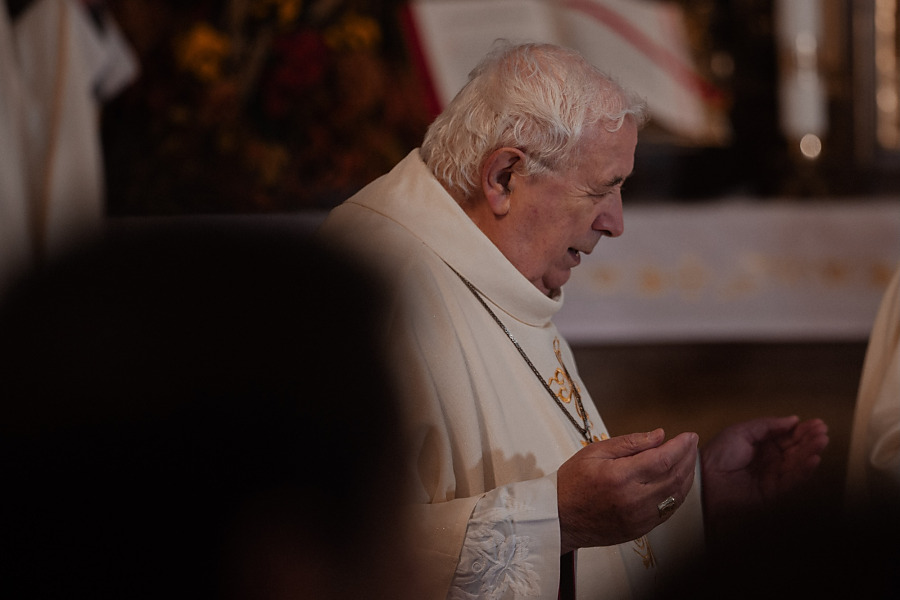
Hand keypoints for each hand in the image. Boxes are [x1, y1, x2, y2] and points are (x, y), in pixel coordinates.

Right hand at [557, 429, 698, 552]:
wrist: (559, 517)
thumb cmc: (572, 482)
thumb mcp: (595, 452)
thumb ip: (630, 443)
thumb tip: (659, 436)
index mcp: (620, 477)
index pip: (664, 459)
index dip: (681, 446)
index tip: (688, 436)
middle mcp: (633, 499)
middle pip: (675, 476)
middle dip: (688, 457)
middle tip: (691, 444)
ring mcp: (639, 518)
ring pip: (676, 495)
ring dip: (687, 475)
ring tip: (688, 459)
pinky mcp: (640, 529)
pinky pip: (669, 511)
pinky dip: (678, 494)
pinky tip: (677, 481)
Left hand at [700, 416, 828, 532]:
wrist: (704, 477)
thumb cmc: (719, 452)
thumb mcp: (742, 431)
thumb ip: (768, 426)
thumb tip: (793, 420)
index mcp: (763, 445)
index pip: (788, 437)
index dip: (803, 430)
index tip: (817, 423)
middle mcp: (771, 461)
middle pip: (796, 450)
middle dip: (810, 440)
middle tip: (823, 431)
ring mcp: (773, 476)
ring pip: (797, 464)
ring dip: (811, 453)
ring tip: (822, 442)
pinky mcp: (773, 492)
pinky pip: (792, 481)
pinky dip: (804, 470)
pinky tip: (814, 459)